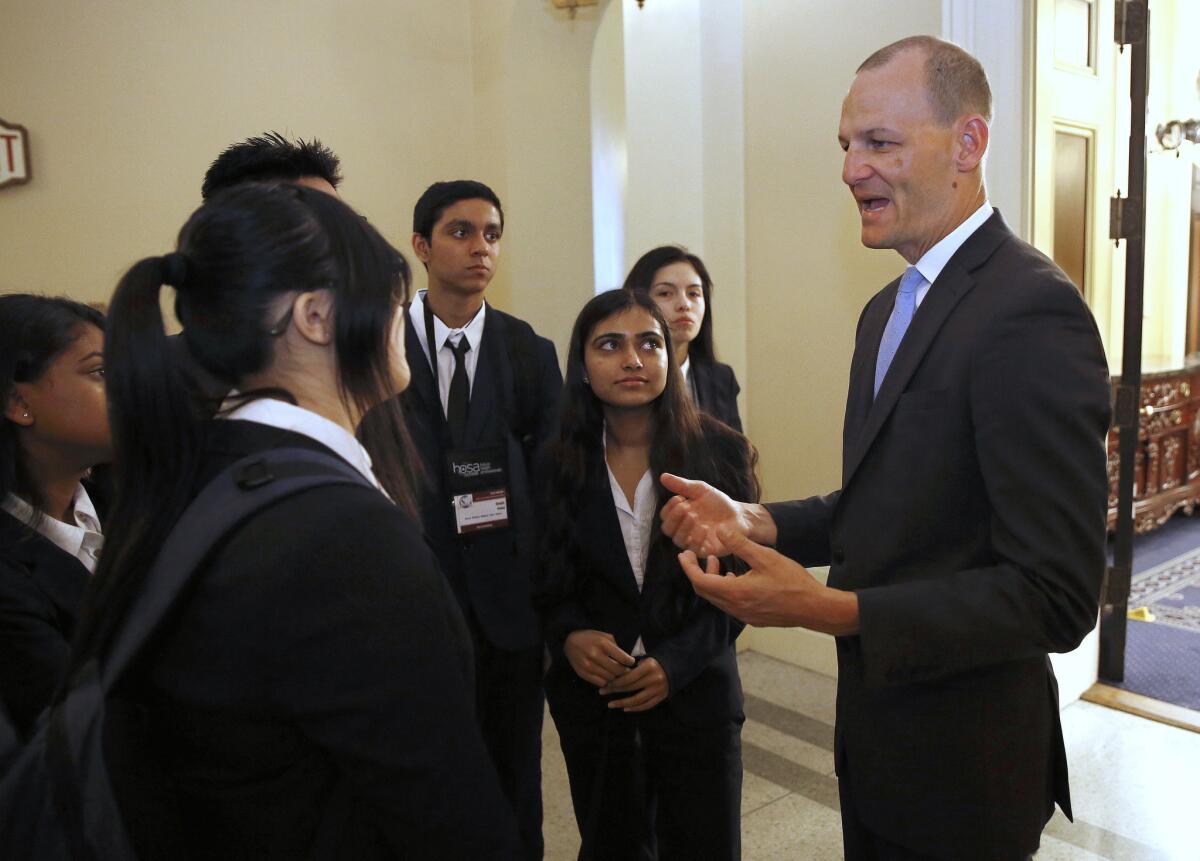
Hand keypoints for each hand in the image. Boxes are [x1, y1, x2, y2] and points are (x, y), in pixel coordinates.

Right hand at [564, 629, 636, 686]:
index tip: (631, 662)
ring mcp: (588, 666)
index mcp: (602, 644)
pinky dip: (606, 681)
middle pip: (617, 671)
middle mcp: (595, 655)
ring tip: (615, 672)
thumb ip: (616, 647)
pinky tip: (606, 676)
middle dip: (624, 671)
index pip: (623, 658)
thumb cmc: (590, 638)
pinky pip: (600, 683)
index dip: (630, 662)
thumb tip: (627, 660)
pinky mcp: (583, 673)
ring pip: (610, 678)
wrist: (569, 641)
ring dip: (614, 677)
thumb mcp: (604, 636)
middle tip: (625, 670)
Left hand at [600, 658, 668, 711]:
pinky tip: (625, 708)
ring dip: (622, 702)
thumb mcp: (644, 659)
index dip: (615, 681)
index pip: (628, 676)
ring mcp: (658, 689)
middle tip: (602, 691)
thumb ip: (631, 667)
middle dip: (614, 690)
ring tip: (610, 704)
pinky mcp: (662, 697)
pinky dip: (635, 708)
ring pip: (637, 699)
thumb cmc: (654, 663)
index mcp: (649, 667)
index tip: (605, 683)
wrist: (675, 667)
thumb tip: (612, 673)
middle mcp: (654, 678)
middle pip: (630, 687)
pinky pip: (646, 705)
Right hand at [660, 473, 771, 555]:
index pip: (665, 516)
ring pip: (678, 540)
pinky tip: (704, 528)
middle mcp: (683, 530)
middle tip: (685, 507)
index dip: (669, 508)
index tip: (680, 498)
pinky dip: (697, 538)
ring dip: (683, 527)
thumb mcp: (700, 490)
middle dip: (674, 517)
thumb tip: (663, 476)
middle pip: (668, 529)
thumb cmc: (718, 503)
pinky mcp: (704, 550)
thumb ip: (682, 485)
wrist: (739, 515)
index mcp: (680, 516)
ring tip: (694, 516)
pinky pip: (694, 549)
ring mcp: (693, 541)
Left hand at [677, 528, 859, 634]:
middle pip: (705, 591)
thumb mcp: (765, 557)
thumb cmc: (792, 581)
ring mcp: (744, 615)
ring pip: (717, 598)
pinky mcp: (753, 618)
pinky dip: (724, 589)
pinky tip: (734, 577)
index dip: (688, 567)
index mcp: (735, 592)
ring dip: (712, 580)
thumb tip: (720, 531)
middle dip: (696, 572)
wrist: (814, 608)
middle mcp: (735, 607)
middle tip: (694, 556)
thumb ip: (740, 545)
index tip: (683, 554)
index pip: (700, 581)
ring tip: (716, 562)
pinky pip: (729, 604)